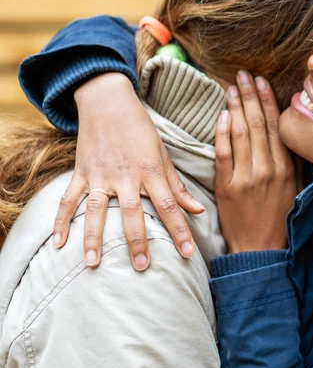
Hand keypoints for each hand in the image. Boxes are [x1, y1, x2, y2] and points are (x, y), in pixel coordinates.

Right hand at [53, 72, 204, 270]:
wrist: (108, 101)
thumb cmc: (141, 130)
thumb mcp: (163, 155)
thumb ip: (178, 186)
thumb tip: (198, 210)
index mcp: (151, 171)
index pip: (169, 206)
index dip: (180, 231)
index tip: (188, 254)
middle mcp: (126, 175)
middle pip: (132, 212)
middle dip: (137, 241)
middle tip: (141, 266)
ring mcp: (100, 175)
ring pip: (95, 210)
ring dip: (93, 237)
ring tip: (94, 264)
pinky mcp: (82, 172)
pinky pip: (68, 199)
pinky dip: (61, 221)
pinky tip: (59, 244)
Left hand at [215, 71, 296, 252]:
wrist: (260, 248)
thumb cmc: (277, 218)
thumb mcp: (293, 188)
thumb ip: (291, 161)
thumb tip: (288, 132)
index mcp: (286, 167)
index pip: (276, 126)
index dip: (267, 100)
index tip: (260, 81)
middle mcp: (268, 169)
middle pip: (258, 124)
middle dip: (249, 96)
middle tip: (243, 75)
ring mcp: (247, 177)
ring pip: (242, 134)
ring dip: (236, 107)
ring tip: (231, 87)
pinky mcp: (228, 187)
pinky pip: (224, 154)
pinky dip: (223, 133)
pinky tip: (222, 116)